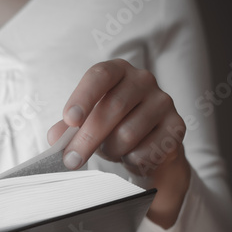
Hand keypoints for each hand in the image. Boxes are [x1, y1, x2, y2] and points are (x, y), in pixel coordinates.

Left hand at [48, 59, 190, 227]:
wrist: (149, 142)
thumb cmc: (112, 125)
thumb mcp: (86, 122)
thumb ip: (68, 128)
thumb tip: (55, 137)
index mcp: (116, 71)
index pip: (99, 76)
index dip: (83, 97)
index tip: (69, 120)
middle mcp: (142, 80)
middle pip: (112, 109)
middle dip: (86, 140)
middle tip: (71, 161)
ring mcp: (163, 101)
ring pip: (128, 134)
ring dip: (112, 150)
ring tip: (112, 149)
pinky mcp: (176, 126)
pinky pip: (146, 151)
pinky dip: (131, 161)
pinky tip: (131, 156)